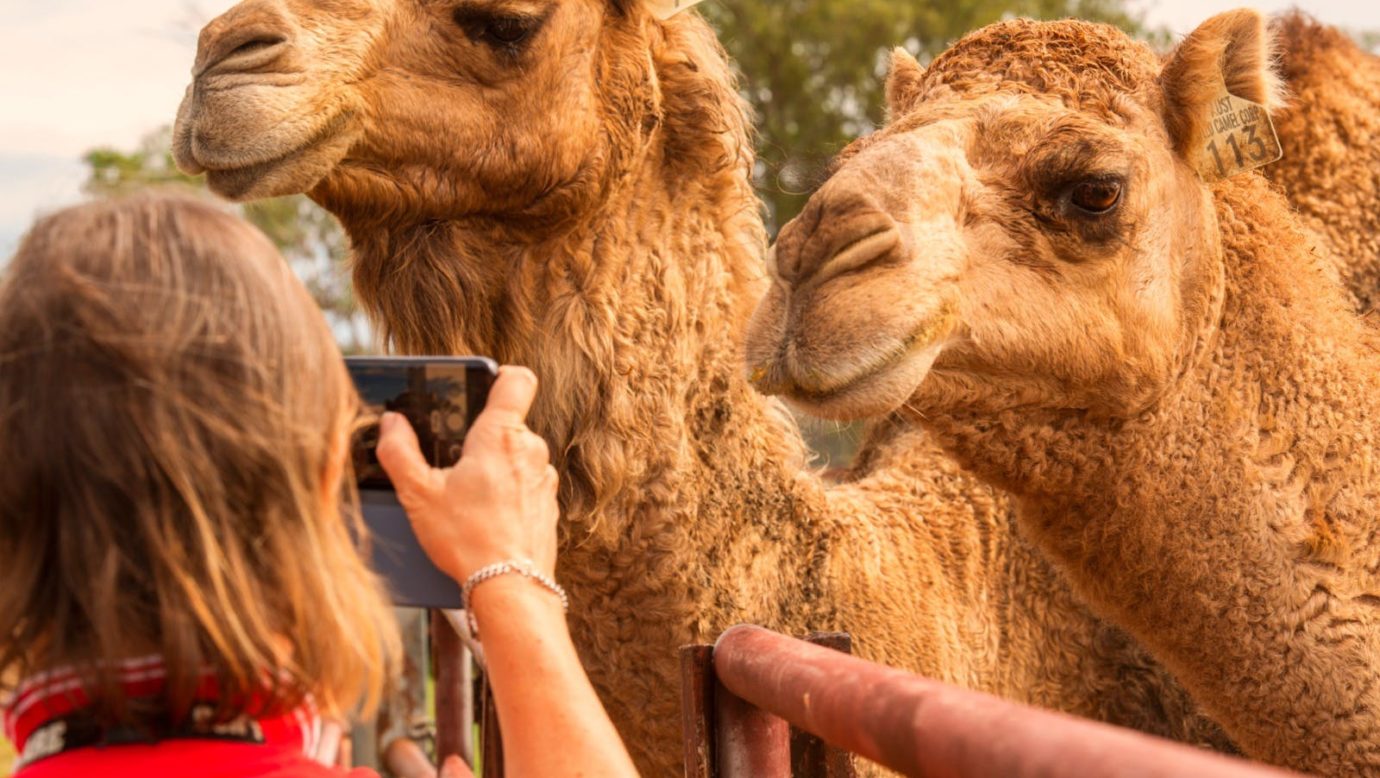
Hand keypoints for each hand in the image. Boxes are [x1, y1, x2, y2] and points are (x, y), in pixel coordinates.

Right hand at [376, 365, 559, 582]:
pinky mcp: (549, 504)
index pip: (517, 379)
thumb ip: (399, 451)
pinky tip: (487, 516)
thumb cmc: (466, 539)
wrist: (509, 587)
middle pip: (509, 423)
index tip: (478, 389)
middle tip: (455, 465)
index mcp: (500, 435)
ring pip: (518, 456)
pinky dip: (509, 493)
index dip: (498, 377)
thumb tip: (392, 423)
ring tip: (468, 497)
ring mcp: (545, 477)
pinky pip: (527, 484)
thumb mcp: (418, 494)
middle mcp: (530, 450)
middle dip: (481, 438)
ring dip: (496, 468)